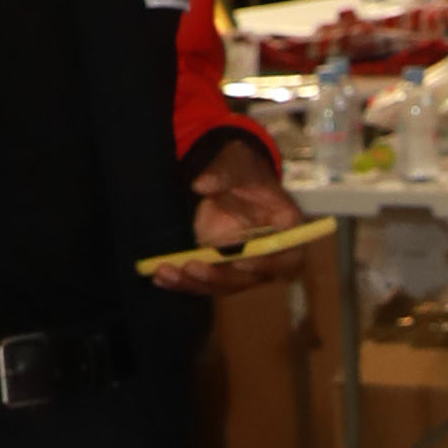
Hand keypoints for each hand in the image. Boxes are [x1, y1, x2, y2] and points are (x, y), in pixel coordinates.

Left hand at [152, 134, 301, 295]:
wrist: (231, 177)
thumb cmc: (245, 170)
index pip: (286, 257)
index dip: (267, 264)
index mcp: (286, 230)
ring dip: (194, 282)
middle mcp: (268, 254)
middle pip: (250, 278)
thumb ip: (225, 173)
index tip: (241, 262)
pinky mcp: (221, 267)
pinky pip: (204, 280)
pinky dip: (182, 281)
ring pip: (223, 283)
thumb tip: (201, 184)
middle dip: (219, 277)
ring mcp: (243, 264)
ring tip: (165, 272)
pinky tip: (160, 276)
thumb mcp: (239, 163)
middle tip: (191, 267)